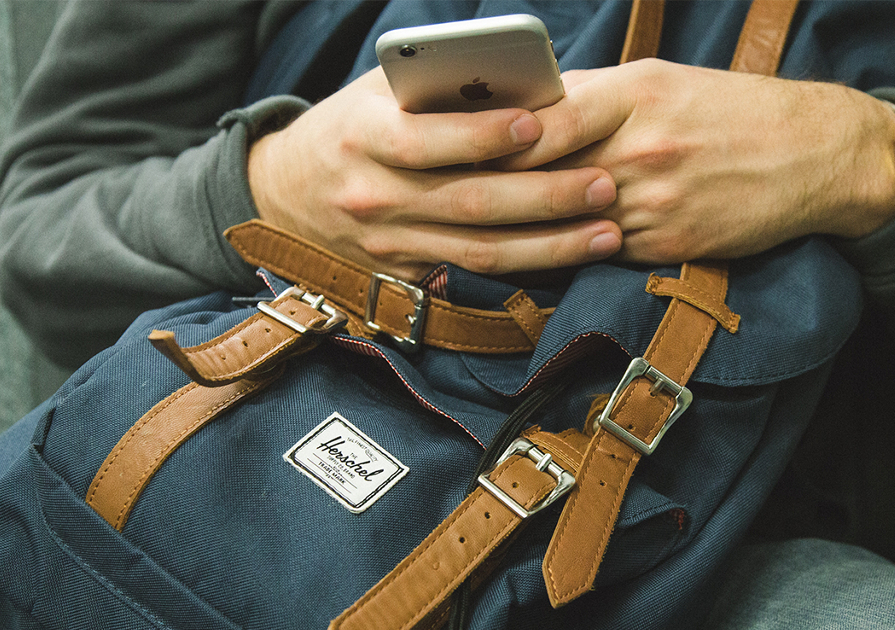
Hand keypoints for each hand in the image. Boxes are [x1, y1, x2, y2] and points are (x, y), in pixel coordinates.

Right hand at [246, 67, 622, 281]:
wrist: (286, 197)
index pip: (426, 140)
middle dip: (544, 196)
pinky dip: (526, 270)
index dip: (484, 134)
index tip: (539, 123)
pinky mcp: (405, 278)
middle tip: (603, 183)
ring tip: (608, 230)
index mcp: (363, 137)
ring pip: (480, 251)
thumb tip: (525, 85)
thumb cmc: (352, 128)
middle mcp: (375, 197)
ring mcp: (391, 245)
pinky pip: (473, 277)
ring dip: (551, 245)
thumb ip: (438, 88)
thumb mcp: (378, 93)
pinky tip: (572, 259)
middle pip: (469, 202)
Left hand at [489, 59, 894, 262]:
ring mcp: (656, 202)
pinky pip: (600, 250)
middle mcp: (642, 149)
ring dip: (526, 227)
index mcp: (637, 95)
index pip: (547, 122)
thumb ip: (593, 96)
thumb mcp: (663, 81)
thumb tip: (527, 107)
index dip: (497, 140)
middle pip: (548, 177)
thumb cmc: (731, 110)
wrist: (814, 155)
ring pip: (568, 222)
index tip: (456, 149)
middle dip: (498, 189)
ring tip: (482, 227)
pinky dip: (570, 248)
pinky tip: (544, 247)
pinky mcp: (667, 243)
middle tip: (449, 196)